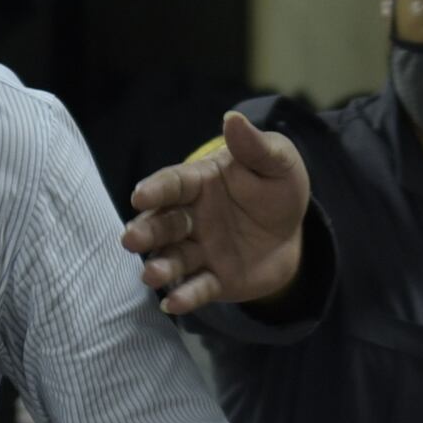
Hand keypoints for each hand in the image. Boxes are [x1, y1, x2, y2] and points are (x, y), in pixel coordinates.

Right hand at [125, 107, 311, 314]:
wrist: (293, 232)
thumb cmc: (277, 187)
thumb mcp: (277, 162)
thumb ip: (256, 146)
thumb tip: (232, 119)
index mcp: (200, 182)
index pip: (173, 183)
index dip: (156, 190)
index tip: (139, 195)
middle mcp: (191, 217)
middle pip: (163, 224)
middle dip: (146, 232)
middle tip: (130, 240)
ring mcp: (200, 250)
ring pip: (174, 258)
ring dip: (160, 266)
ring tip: (151, 274)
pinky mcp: (214, 280)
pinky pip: (198, 288)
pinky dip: (185, 296)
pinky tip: (174, 304)